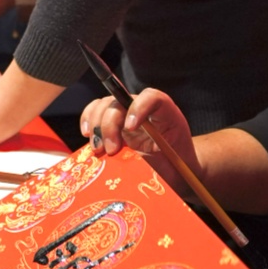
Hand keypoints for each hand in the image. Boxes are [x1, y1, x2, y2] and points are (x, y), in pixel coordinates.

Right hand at [81, 85, 196, 186]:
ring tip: (98, 148)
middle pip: (119, 101)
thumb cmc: (179, 167)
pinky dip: (88, 121)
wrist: (177, 170)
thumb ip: (161, 161)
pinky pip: (96, 112)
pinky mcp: (115, 125)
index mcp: (166, 114)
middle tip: (111, 150)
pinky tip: (87, 135)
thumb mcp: (177, 164)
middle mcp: (144, 109)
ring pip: (104, 104)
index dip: (138, 107)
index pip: (152, 97)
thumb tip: (138, 166)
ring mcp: (127, 114)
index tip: (130, 128)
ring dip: (96, 125)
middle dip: (109, 124)